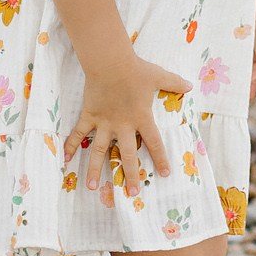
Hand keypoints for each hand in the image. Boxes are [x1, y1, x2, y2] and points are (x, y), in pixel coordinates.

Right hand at [69, 53, 188, 191]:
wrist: (110, 62)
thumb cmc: (136, 70)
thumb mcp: (159, 76)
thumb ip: (174, 83)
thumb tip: (190, 85)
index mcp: (141, 118)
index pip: (154, 143)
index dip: (160, 159)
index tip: (164, 174)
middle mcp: (122, 125)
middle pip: (127, 154)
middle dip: (130, 174)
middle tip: (131, 192)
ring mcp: (104, 122)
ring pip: (99, 150)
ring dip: (95, 169)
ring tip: (93, 187)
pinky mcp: (89, 115)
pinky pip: (78, 133)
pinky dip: (71, 145)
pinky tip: (65, 160)